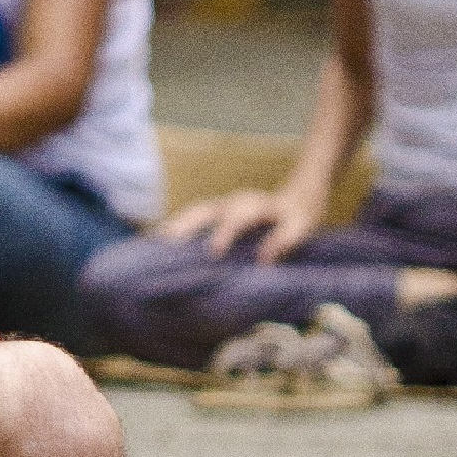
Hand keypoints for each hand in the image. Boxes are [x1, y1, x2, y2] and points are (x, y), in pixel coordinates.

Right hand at [154, 186, 321, 260]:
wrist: (299, 196)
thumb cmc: (299, 216)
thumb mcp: (300, 227)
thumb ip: (284, 240)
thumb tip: (263, 260)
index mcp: (254, 206)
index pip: (236, 217)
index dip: (224, 232)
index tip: (214, 251)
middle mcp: (233, 202)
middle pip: (205, 210)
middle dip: (185, 225)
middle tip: (168, 242)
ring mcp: (222, 206)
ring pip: (194, 213)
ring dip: (176, 226)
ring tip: (156, 243)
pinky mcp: (217, 213)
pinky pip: (193, 218)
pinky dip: (178, 228)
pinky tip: (162, 242)